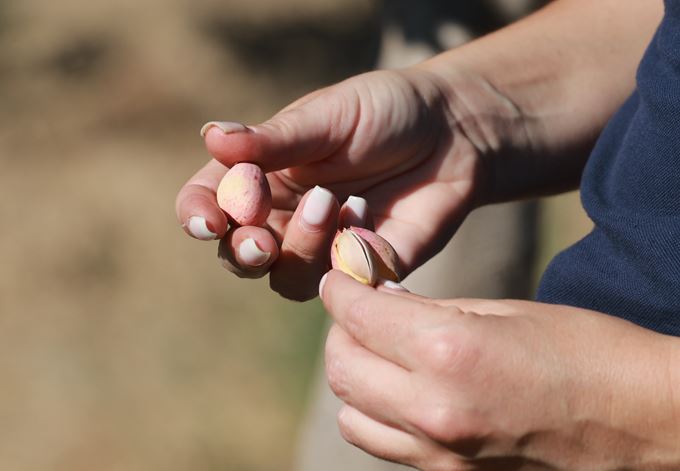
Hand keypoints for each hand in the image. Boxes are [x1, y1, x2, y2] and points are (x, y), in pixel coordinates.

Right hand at [176, 68, 507, 299]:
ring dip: (302, 248)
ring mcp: (320, 249)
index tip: (210, 221)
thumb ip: (273, 138)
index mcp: (258, 175)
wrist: (454, 133)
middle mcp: (280, 217)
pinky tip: (370, 215)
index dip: (198, 216)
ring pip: (285, 278)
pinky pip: (341, 286)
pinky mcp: (361, 271)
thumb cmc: (384, 112)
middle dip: (245, 251)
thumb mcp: (328, 116)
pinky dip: (351, 256)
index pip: (207, 202)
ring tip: (336, 202)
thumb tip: (210, 137)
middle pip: (238, 255)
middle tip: (263, 239)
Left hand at [320, 270, 679, 469]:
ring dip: (355, 380)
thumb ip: (430, 311)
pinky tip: (407, 393)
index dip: (340, 291)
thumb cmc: (588, 351)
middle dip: (341, 334)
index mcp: (449, 352)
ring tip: (382, 357)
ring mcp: (441, 456)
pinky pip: (386, 446)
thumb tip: (378, 303)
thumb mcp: (507, 311)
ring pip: (351, 416)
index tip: (340, 280)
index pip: (356, 317)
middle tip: (360, 315)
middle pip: (341, 370)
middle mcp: (434, 410)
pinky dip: (381, 416)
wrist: (648, 424)